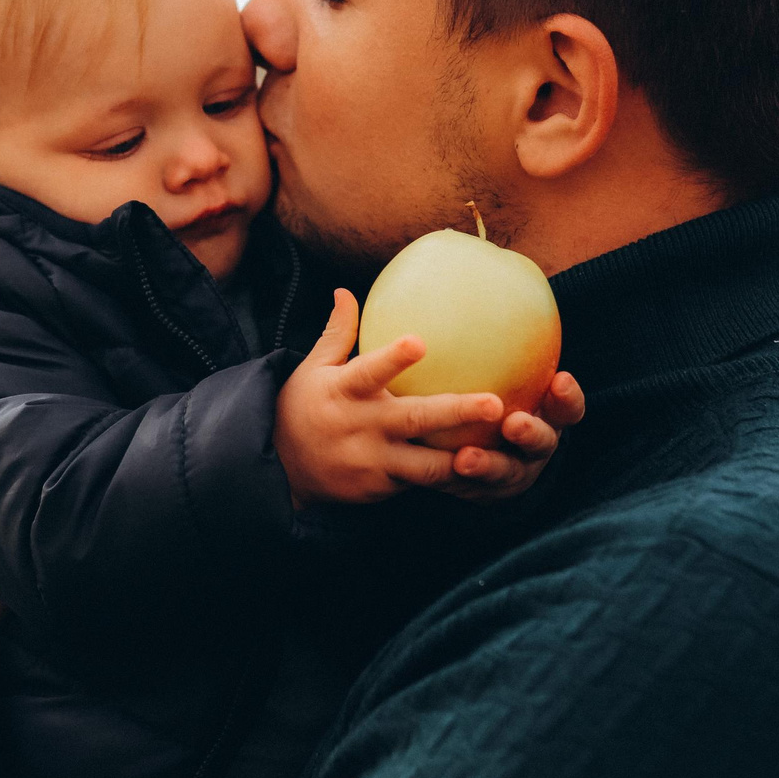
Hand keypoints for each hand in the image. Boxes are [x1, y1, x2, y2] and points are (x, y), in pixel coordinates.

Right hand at [274, 289, 510, 505]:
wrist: (279, 469)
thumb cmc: (303, 407)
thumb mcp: (312, 369)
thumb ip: (337, 333)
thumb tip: (346, 290)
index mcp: (341, 391)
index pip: (368, 371)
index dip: (392, 358)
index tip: (418, 342)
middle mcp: (359, 426)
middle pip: (414, 419)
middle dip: (456, 412)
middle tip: (494, 403)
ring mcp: (370, 461)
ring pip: (423, 463)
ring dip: (462, 457)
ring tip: (499, 449)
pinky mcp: (378, 487)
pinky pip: (418, 483)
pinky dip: (448, 477)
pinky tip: (480, 468)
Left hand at [443, 372, 585, 502]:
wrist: (479, 447)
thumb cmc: (498, 400)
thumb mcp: (516, 382)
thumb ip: (513, 361)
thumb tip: (506, 281)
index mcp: (549, 420)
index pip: (567, 409)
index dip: (568, 398)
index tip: (560, 381)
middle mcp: (535, 450)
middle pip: (541, 444)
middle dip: (530, 434)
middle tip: (514, 424)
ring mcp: (510, 475)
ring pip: (503, 472)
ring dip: (486, 465)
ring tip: (465, 460)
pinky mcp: (479, 492)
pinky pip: (464, 487)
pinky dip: (450, 479)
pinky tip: (431, 469)